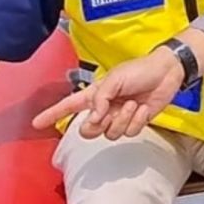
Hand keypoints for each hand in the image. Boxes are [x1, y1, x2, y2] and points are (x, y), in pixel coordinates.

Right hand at [32, 47, 184, 140]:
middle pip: (88, 130)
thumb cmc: (140, 70)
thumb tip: (94, 118)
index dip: (52, 114)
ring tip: (132, 103)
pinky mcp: (135, 122)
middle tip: (109, 111)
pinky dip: (137, 121)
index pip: (68, 105)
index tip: (37, 122)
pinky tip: (143, 109)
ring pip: (111, 134)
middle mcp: (105, 108)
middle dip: (97, 124)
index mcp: (95, 94)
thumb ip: (100, 99)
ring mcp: (119, 116)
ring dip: (122, 119)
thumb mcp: (114, 79)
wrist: (166, 73)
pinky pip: (129, 132)